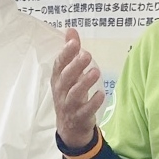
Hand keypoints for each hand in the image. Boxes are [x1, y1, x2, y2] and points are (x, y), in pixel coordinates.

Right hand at [51, 28, 104, 149]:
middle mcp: (61, 92)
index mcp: (57, 79)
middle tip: (87, 54)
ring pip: (74, 94)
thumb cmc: (70, 94)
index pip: (59, 65)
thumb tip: (71, 30)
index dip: (65, 54)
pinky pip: (85, 110)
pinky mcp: (79, 118)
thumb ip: (71, 52)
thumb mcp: (69, 74)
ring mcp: (69, 106)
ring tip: (96, 71)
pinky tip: (101, 93)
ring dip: (84, 83)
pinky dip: (93, 103)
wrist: (69, 128)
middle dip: (75, 66)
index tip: (74, 42)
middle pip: (65, 78)